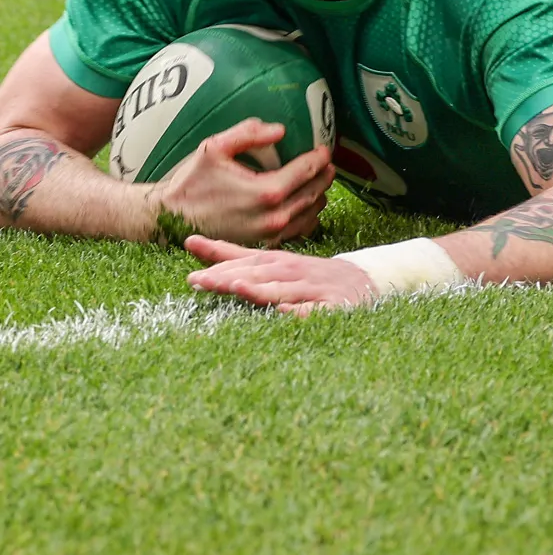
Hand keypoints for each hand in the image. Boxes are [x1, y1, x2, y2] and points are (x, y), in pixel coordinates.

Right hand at [156, 118, 334, 244]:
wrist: (171, 219)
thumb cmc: (191, 183)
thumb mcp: (214, 147)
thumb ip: (248, 133)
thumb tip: (279, 130)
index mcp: (266, 191)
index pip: (306, 171)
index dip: (319, 158)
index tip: (324, 148)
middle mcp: (274, 216)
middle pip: (314, 193)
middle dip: (323, 176)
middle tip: (327, 163)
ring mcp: (271, 234)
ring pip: (310, 214)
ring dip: (318, 196)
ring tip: (318, 182)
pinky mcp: (265, 244)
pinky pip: (298, 231)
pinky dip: (307, 217)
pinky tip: (304, 205)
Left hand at [185, 236, 378, 315]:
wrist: (361, 280)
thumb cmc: (305, 273)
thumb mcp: (268, 260)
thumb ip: (230, 254)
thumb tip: (188, 242)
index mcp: (276, 261)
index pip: (244, 263)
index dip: (219, 269)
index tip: (192, 278)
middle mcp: (293, 272)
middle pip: (259, 275)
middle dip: (230, 278)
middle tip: (202, 283)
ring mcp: (313, 289)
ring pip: (284, 290)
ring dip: (261, 289)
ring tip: (238, 289)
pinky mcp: (333, 307)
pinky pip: (315, 311)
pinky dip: (300, 312)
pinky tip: (284, 313)